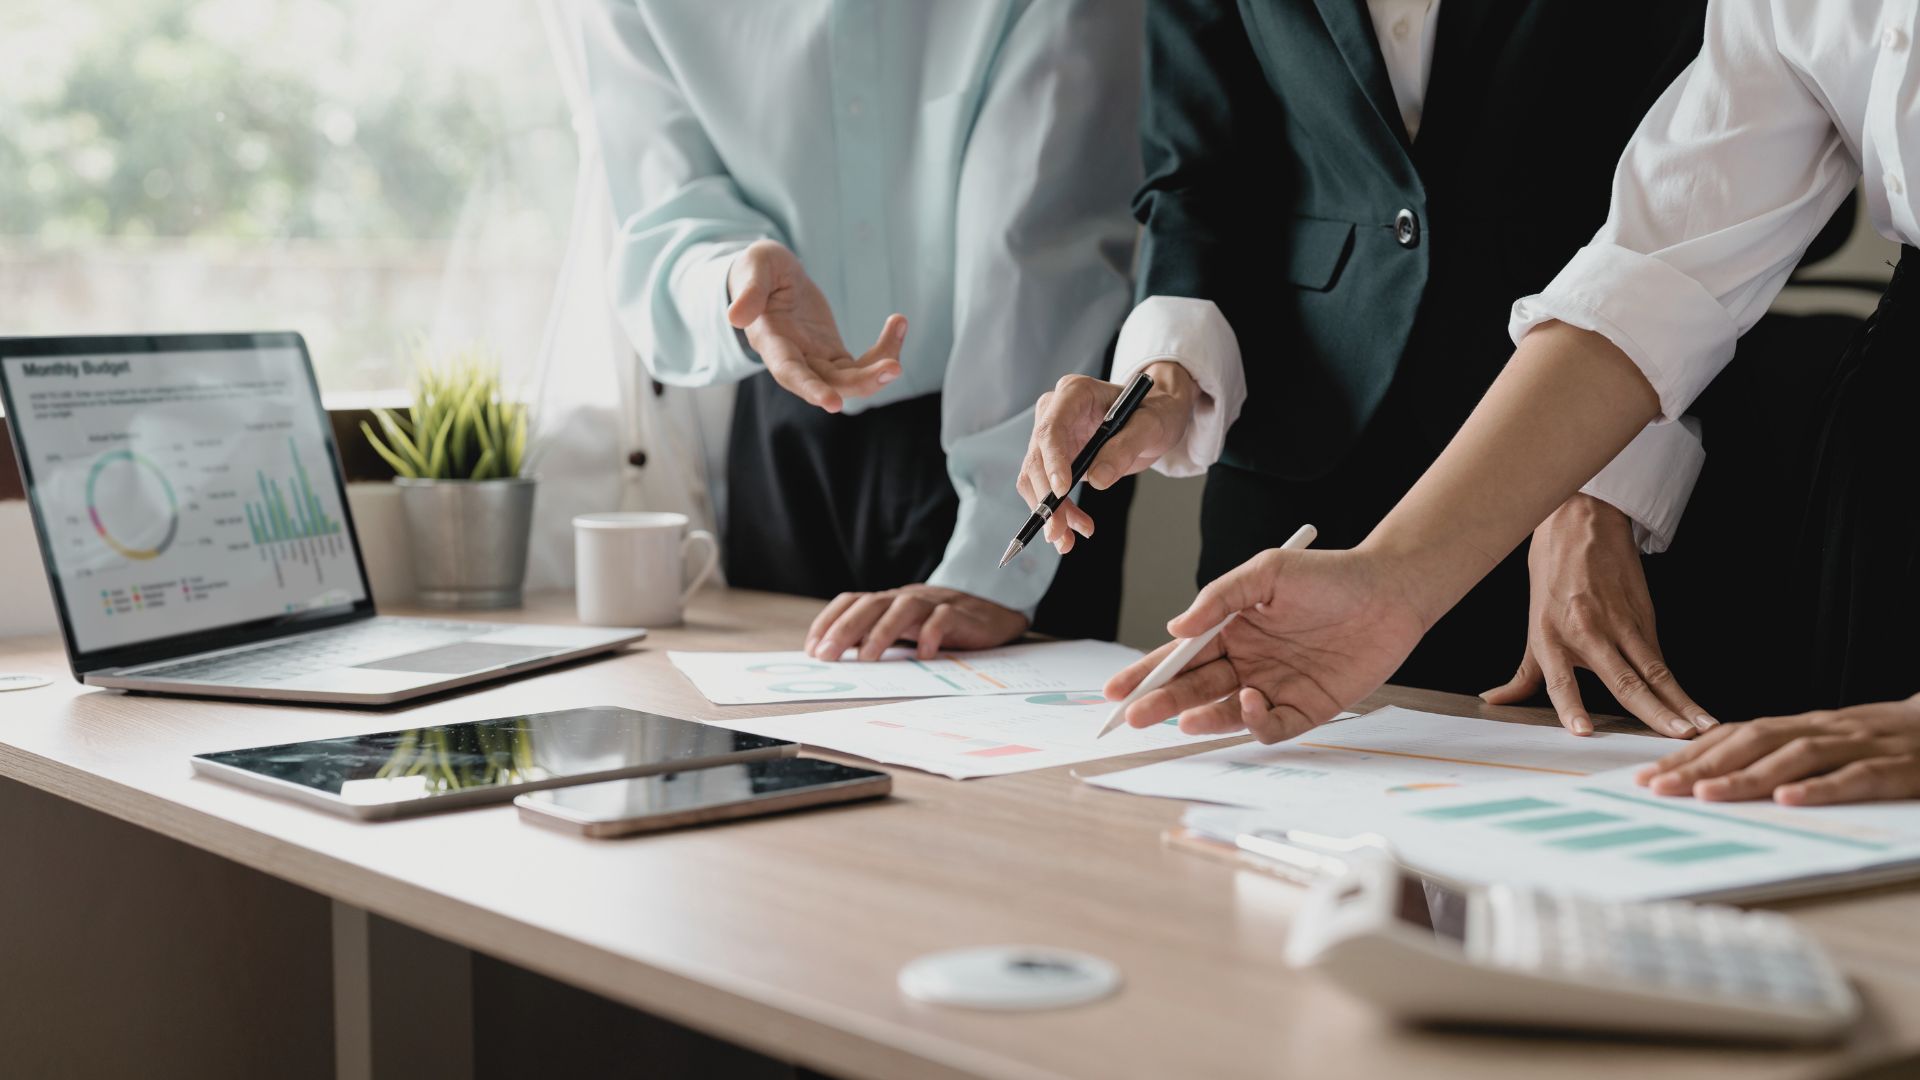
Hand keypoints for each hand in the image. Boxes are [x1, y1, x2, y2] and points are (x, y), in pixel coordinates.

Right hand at [728, 240, 905, 411]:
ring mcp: (815, 360)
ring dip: (878, 370)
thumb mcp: (753, 268)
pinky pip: (862, 364)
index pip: (789, 371)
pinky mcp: (832, 354)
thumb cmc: (758, 270)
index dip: (810, 388)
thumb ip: (749, 291)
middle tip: (894, 368)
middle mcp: (794, 358)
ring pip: (849, 380)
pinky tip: (898, 323)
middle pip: (828, 384)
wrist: (769, 277)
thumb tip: (735, 316)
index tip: (833, 403)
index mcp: (771, 341)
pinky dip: (883, 350)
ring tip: (899, 332)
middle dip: (861, 383)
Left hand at [804, 584, 1028, 661]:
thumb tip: (835, 656)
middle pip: (871, 604)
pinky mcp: (961, 614)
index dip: (828, 621)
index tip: (812, 649)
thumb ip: (874, 636)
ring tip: (868, 658)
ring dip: (882, 632)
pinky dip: (931, 634)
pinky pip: (944, 618)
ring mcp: (934, 603)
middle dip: (844, 629)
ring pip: (904, 608)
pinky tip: (923, 655)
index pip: (851, 602)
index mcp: (889, 601)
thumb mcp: (904, 630)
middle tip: (827, 656)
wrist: (992, 614)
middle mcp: (907, 598)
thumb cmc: (939, 626)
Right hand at [1015, 362, 1196, 554]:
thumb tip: (1098, 480)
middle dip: (1046, 498)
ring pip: (1035, 479)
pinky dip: (1057, 513)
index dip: (1052, 461)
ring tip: (1067, 539)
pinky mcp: (1056, 459)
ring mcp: (1053, 437)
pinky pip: (1046, 489)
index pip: (1051, 429)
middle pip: (1037, 459)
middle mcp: (1055, 412)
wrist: (1156, 417)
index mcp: (1074, 393)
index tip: (1062, 491)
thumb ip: (1125, 447)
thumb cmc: (1156, 411)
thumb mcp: (1152, 425)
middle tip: (1058, 530)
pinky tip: (1072, 529)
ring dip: (1049, 512)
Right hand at [1104, 548, 1429, 742]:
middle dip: (1161, 702)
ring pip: (1225, 713)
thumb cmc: (1329, 575)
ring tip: (1184, 718)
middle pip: (1194, 689)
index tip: (1116, 690)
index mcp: (1230, 630)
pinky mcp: (1308, 708)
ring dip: (1202, 718)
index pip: (1179, 657)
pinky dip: (1253, 722)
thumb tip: (1174, 629)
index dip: (1145, 674)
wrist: (1391, 591)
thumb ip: (1218, 598)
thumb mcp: (1266, 572)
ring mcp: (1275, 687)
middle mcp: (1248, 662)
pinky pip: (1271, 726)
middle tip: (1136, 715)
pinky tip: (1248, 703)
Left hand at [1481, 494, 1710, 739]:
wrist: (1581, 523)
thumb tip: (1495, 701)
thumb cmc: (1553, 572)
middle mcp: (1587, 633)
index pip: (1560, 680)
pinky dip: (1677, 684)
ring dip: (1678, 702)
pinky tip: (1692, 706)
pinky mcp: (1643, 615)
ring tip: (1698, 727)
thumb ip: (1522, 672)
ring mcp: (1619, 623)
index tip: (1584, 731)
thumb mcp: (1531, 623)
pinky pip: (1660, 656)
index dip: (1571, 706)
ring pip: (1653, 670)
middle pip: (1623, 680)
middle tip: (1675, 738)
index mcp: (1551, 637)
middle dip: (1652, 712)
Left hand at [1635, 696, 1919, 804]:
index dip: (1688, 754)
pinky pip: (1853, 777)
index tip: (1646, 776)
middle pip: (1751, 742)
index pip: (1732, 736)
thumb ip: (1780, 757)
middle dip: (1700, 765)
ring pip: (1794, 756)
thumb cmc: (1882, 743)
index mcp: (1800, 726)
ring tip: (1705, 794)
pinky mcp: (1894, 767)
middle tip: (1657, 787)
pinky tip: (1788, 800)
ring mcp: (1858, 745)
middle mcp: (1821, 729)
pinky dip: (1819, 788)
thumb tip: (1715, 777)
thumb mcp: (1826, 746)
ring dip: (1746, 775)